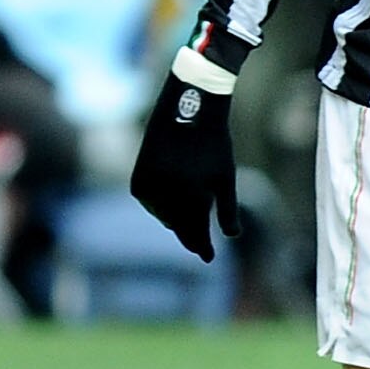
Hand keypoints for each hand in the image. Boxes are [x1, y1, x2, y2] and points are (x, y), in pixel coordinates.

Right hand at [130, 69, 238, 262]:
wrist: (186, 110)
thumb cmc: (213, 145)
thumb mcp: (226, 178)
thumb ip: (227, 210)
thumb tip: (232, 236)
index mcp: (190, 198)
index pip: (194, 233)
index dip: (202, 246)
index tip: (209, 258)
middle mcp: (165, 197)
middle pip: (178, 227)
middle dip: (191, 235)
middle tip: (201, 246)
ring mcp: (148, 190)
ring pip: (163, 217)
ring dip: (175, 220)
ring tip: (189, 223)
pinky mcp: (137, 181)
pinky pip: (151, 204)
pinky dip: (161, 207)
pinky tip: (172, 206)